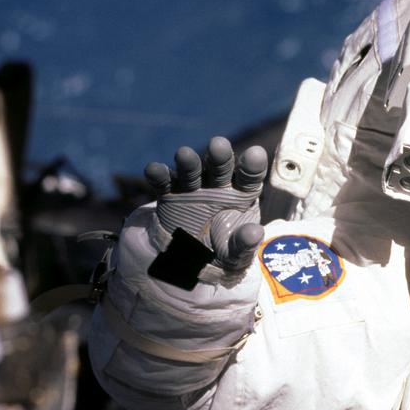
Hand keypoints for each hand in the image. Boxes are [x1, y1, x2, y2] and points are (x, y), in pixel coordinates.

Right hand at [144, 136, 267, 271]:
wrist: (193, 265)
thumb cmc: (223, 254)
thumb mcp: (236, 254)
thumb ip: (244, 243)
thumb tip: (254, 233)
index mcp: (242, 194)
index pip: (250, 177)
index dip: (252, 166)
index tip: (255, 154)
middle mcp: (219, 186)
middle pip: (221, 167)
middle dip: (219, 156)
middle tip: (218, 144)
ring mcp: (194, 188)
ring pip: (192, 171)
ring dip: (188, 162)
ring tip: (183, 154)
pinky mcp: (170, 196)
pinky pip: (164, 183)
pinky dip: (159, 175)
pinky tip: (154, 170)